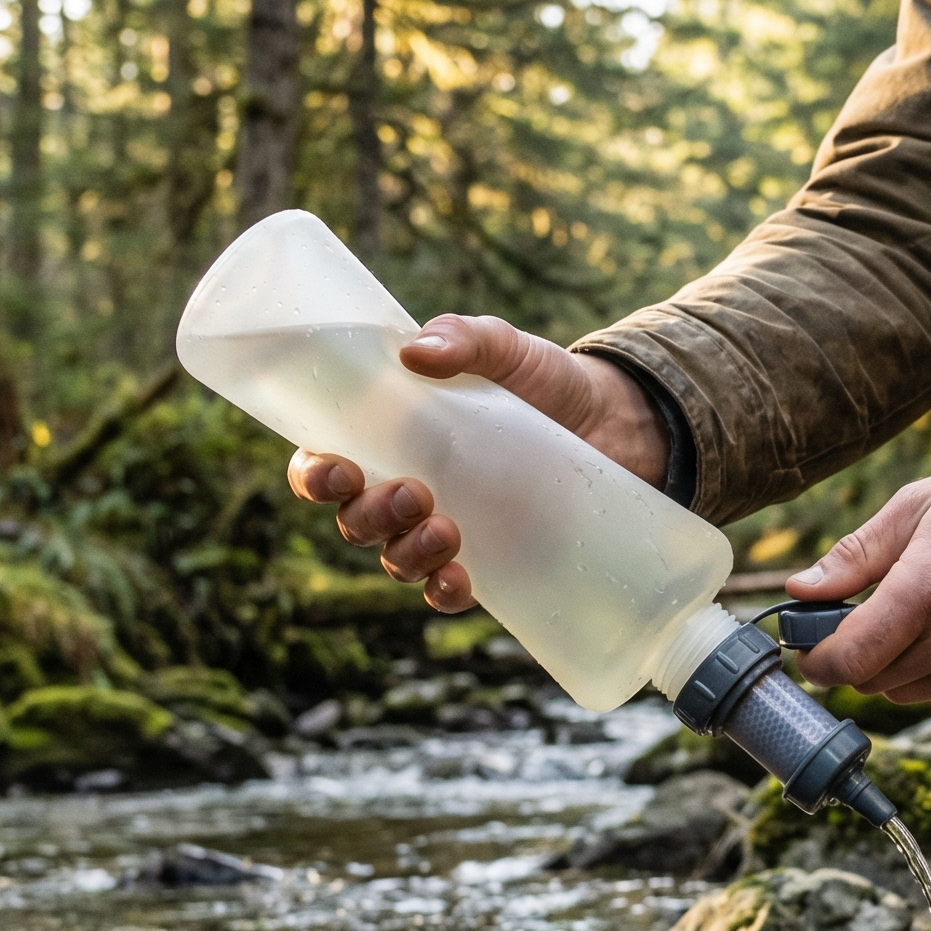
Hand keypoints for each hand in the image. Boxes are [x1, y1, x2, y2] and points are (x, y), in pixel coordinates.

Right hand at [286, 313, 660, 611]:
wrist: (616, 421)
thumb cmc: (544, 379)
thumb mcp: (504, 346)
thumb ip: (463, 338)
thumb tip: (415, 352)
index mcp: (390, 437)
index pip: (324, 465)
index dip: (314, 476)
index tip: (339, 470)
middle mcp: (406, 488)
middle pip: (355, 521)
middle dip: (370, 515)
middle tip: (414, 494)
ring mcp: (444, 528)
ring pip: (395, 559)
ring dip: (406, 554)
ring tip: (445, 531)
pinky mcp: (488, 559)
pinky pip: (447, 591)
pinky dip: (443, 592)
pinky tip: (458, 581)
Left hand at [788, 427, 930, 705]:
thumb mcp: (918, 505)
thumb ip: (854, 555)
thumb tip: (799, 591)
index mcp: (929, 587)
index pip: (849, 660)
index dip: (817, 661)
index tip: (809, 648)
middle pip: (872, 680)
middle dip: (855, 656)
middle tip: (862, 617)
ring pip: (908, 692)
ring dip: (895, 665)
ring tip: (916, 615)